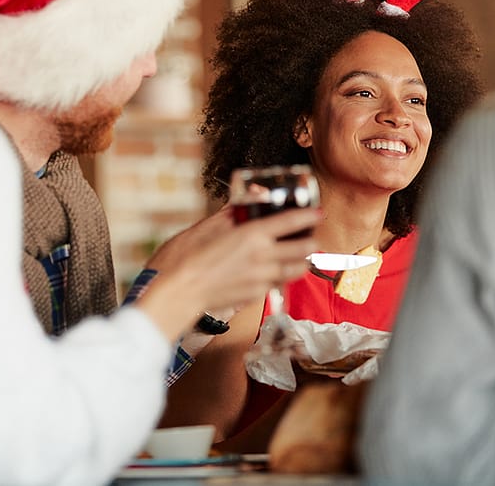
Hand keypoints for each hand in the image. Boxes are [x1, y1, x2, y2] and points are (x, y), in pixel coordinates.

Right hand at [134, 206, 318, 342]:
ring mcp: (262, 280)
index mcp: (252, 235)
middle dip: (310, 240)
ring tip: (295, 253)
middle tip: (307, 234)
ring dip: (301, 260)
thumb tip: (250, 198)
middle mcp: (264, 258)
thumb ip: (233, 212)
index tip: (318, 212)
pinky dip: (282, 275)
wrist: (176, 294)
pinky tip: (273, 269)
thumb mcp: (207, 226)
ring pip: (297, 270)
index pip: (292, 222)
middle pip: (304, 249)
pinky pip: (279, 283)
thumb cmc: (184, 258)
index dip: (310, 215)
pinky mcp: (256, 296)